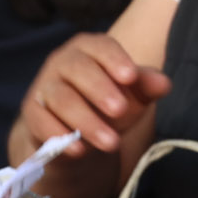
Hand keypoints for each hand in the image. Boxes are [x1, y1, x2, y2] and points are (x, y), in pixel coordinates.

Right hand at [21, 30, 170, 175]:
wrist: (75, 133)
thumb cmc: (106, 103)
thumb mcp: (132, 95)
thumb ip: (147, 86)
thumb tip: (164, 83)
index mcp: (89, 48)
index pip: (100, 46)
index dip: (115, 59)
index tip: (131, 77)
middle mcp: (62, 62)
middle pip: (77, 69)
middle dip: (100, 89)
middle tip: (121, 110)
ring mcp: (44, 86)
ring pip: (61, 99)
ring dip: (86, 121)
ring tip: (112, 143)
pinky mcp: (33, 114)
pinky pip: (42, 121)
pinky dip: (59, 136)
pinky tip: (79, 150)